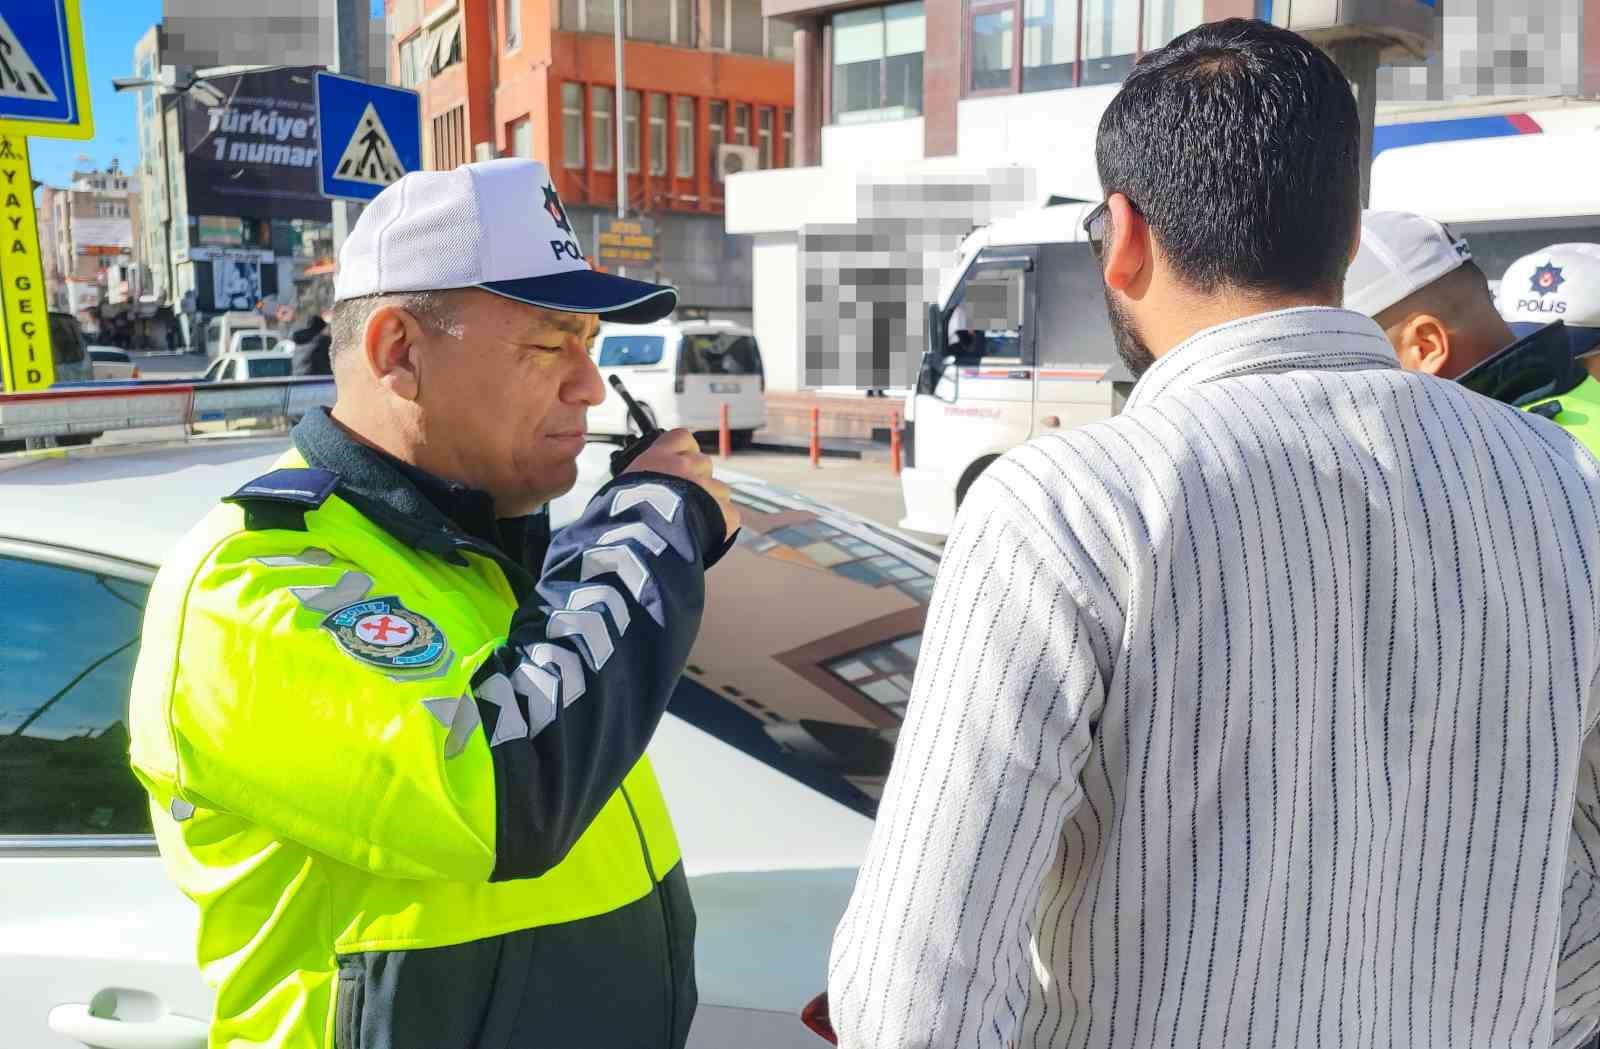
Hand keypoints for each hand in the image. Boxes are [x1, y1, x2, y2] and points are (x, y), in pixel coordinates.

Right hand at [622, 429, 740, 536]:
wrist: (641, 543)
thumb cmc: (622, 520)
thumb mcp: (620, 490)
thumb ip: (640, 482)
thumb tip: (642, 488)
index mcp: (658, 458)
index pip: (682, 438)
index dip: (685, 450)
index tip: (681, 461)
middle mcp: (685, 467)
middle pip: (704, 463)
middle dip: (697, 479)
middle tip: (684, 499)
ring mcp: (706, 488)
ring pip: (719, 489)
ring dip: (710, 502)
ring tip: (691, 522)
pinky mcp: (722, 512)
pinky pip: (729, 514)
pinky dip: (720, 524)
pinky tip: (703, 535)